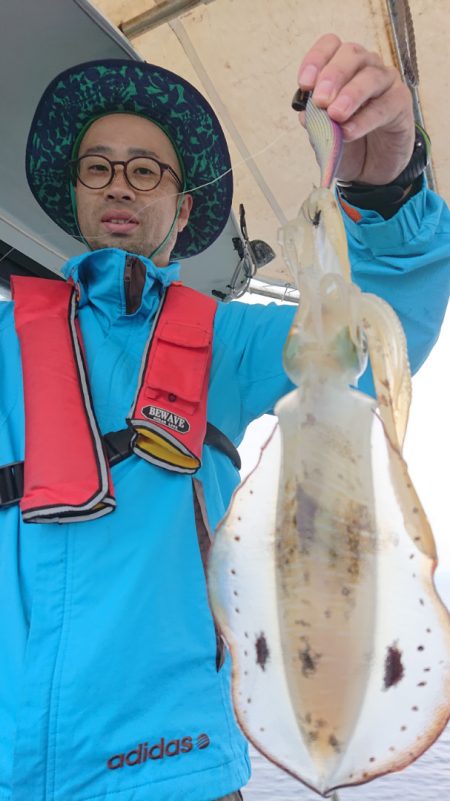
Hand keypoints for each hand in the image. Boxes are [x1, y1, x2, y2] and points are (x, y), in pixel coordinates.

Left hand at [297, 34, 414, 183]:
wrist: (371, 169)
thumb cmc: (347, 143)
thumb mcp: (324, 134)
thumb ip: (315, 121)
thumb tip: (305, 113)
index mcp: (342, 68)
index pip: (330, 46)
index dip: (316, 59)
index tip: (304, 84)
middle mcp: (365, 67)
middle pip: (351, 54)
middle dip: (333, 75)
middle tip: (321, 100)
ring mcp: (386, 82)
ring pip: (371, 76)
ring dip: (351, 94)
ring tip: (335, 115)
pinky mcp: (401, 102)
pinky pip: (385, 105)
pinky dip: (365, 119)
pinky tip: (349, 132)